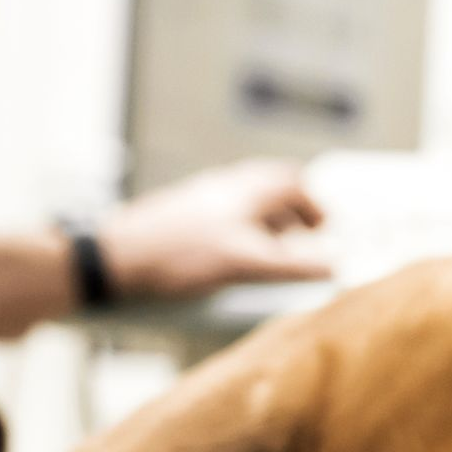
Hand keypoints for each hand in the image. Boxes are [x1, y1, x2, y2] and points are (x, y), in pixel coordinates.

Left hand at [98, 159, 330, 298]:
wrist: (116, 256)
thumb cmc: (179, 256)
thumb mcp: (245, 262)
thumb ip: (293, 264)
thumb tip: (335, 267)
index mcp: (246, 189)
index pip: (294, 184)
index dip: (315, 206)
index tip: (325, 229)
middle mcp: (226, 187)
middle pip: (271, 186)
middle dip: (293, 208)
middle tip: (305, 233)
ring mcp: (203, 198)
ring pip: (247, 199)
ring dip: (269, 219)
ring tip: (276, 246)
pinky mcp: (183, 214)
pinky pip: (226, 212)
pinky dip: (244, 227)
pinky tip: (235, 253)